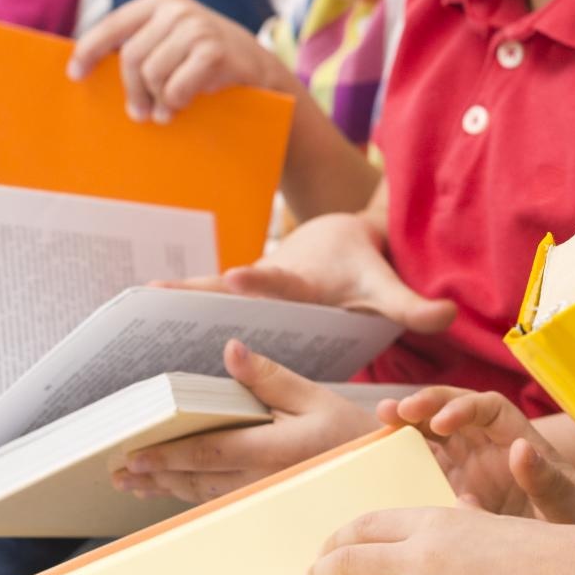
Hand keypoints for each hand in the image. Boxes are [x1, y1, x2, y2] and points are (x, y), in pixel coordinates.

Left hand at [69, 0, 294, 122]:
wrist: (259, 69)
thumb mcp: (173, 40)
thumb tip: (87, 65)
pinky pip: (176, 87)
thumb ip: (141, 43)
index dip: (89, 51)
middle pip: (130, 56)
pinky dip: (175, 103)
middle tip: (138, 113)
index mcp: (161, 1)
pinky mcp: (214, 52)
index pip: (113, 25)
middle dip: (132, 90)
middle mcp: (178, 8)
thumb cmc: (206, 59)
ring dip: (157, 99)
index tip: (75, 75)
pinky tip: (181, 107)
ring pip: (151, 74)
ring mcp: (198, 28)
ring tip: (166, 110)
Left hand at [112, 340, 375, 503]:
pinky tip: (172, 489)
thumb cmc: (347, 431)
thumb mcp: (313, 396)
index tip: (135, 455)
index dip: (167, 456)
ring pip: (201, 494)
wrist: (375, 473)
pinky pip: (217, 501)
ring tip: (133, 483)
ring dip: (165, 488)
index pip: (207, 452)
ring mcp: (260, 497)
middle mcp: (260, 480)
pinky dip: (189, 494)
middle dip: (153, 475)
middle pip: (194, 478)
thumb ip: (268, 376)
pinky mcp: (263, 502)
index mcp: (271, 450)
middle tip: (118, 472)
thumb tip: (231, 349)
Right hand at [156, 212, 456, 335]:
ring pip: (202, 295)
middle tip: (156, 291)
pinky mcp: (232, 301)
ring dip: (169, 302)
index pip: (281, 281)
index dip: (261, 281)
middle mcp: (267, 284)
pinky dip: (168, 316)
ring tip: (125, 312)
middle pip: (226, 287)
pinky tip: (131, 335)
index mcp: (303, 281)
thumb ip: (413, 304)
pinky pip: (198, 310)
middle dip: (195, 289)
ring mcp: (245, 291)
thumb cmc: (360, 269)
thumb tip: (449, 315)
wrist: (339, 238)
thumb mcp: (386, 287)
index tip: (238, 275)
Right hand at [379, 388, 574, 523]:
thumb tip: (520, 449)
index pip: (489, 408)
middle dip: (428, 405)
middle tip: (399, 409)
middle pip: (455, 411)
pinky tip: (380, 458)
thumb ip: (546, 479)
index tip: (443, 421)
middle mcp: (492, 446)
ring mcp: (471, 467)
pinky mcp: (456, 490)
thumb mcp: (570, 503)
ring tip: (382, 418)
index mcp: (519, 438)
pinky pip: (427, 468)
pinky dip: (405, 459)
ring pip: (435, 435)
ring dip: (410, 424)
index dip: (464, 407)